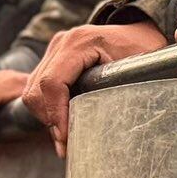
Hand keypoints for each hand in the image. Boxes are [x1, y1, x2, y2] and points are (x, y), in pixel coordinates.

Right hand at [22, 21, 167, 154]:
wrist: (139, 33)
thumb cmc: (143, 51)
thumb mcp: (135, 71)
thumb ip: (115, 93)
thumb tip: (97, 130)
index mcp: (81, 42)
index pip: (52, 82)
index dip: (55, 114)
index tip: (65, 138)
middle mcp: (62, 42)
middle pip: (37, 89)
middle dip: (49, 119)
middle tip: (65, 144)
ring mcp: (55, 48)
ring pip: (32, 90)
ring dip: (45, 115)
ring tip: (64, 134)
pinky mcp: (53, 56)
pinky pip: (37, 86)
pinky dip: (45, 107)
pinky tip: (62, 120)